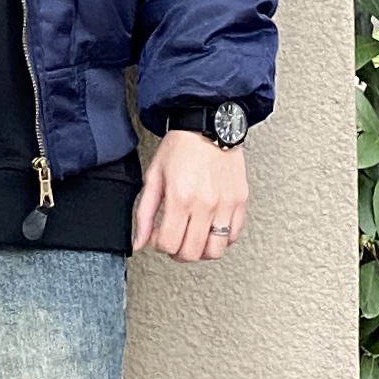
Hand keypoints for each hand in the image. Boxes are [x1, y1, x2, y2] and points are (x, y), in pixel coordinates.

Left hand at [134, 129, 247, 261]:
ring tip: (194, 238)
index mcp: (180, 198)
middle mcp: (204, 204)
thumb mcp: (153, 178)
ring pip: (215, 250)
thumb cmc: (181, 147)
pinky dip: (222, 239)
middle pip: (191, 252)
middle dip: (178, 253)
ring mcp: (225, 204)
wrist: (208, 125)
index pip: (168, 244)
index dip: (159, 245)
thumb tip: (139, 241)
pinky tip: (211, 229)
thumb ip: (144, 213)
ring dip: (201, 251)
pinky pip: (234, 235)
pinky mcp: (240, 201)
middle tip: (175, 241)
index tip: (159, 236)